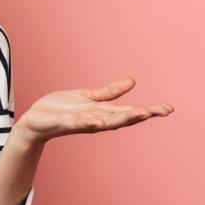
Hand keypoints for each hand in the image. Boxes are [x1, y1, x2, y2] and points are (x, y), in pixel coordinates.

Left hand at [13, 76, 173, 143]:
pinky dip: (89, 122)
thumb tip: (132, 82)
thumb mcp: (89, 97)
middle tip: (160, 111)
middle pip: (122, 118)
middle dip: (141, 114)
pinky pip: (78, 123)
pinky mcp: (64, 123)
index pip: (130, 111)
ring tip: (141, 114)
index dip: (150, 110)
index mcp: (103, 113)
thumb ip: (110, 92)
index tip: (169, 108)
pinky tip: (99, 121)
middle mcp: (96, 120)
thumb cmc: (61, 110)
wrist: (35, 121)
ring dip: (122, 119)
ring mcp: (81, 123)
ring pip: (105, 122)